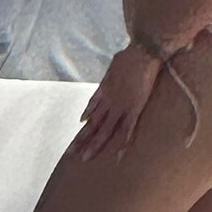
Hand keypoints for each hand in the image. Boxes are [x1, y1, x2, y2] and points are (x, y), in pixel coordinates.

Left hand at [65, 45, 162, 162]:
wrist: (141, 53)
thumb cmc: (129, 56)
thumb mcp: (113, 66)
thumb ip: (109, 77)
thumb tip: (109, 77)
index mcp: (105, 91)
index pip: (92, 110)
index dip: (85, 120)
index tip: (79, 127)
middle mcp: (109, 102)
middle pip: (92, 124)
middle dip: (81, 139)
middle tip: (70, 153)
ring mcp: (120, 106)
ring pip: (105, 130)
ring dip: (95, 145)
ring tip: (85, 159)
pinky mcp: (134, 109)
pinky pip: (127, 129)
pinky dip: (123, 143)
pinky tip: (118, 156)